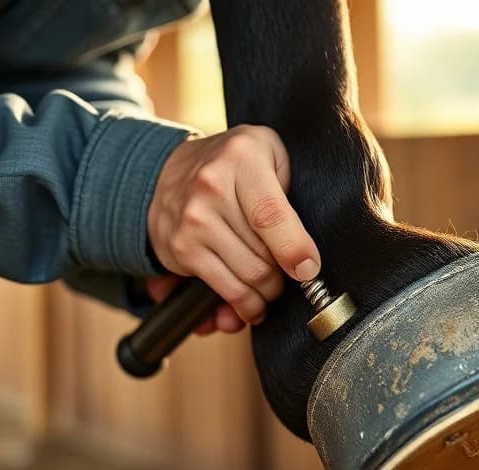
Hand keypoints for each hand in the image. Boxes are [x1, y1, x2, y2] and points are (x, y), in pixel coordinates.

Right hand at [147, 125, 321, 325]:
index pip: (270, 216)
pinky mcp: (182, 248)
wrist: (169, 171)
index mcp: (242, 157)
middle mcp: (211, 187)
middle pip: (263, 255)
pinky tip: (252, 302)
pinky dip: (243, 306)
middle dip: (284, 274)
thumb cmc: (235, 166)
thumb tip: (302, 258)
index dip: (294, 250)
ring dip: (266, 293)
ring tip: (271, 286)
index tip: (308, 269)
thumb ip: (292, 191)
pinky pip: (224, 289)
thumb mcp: (271, 155)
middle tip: (289, 272)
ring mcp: (193, 220)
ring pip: (247, 278)